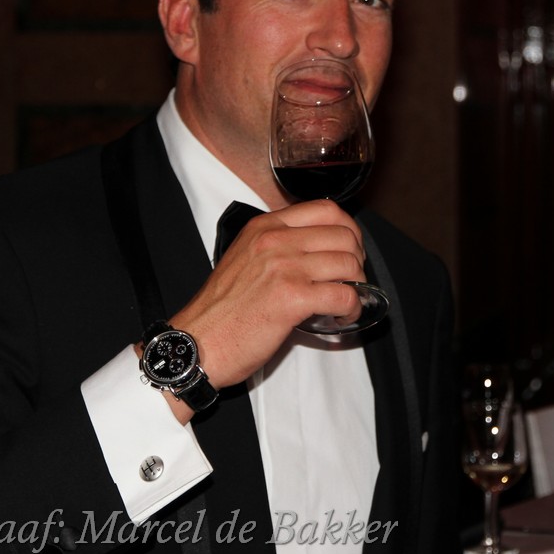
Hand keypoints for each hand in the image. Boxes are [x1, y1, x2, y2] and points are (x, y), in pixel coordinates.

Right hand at [163, 199, 363, 402]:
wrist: (195, 344)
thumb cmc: (220, 309)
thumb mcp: (244, 257)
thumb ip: (275, 245)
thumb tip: (316, 248)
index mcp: (264, 226)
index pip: (326, 209)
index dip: (348, 229)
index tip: (349, 248)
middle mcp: (275, 240)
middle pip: (344, 235)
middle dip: (357, 258)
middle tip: (352, 278)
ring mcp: (284, 268)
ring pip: (348, 263)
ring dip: (358, 284)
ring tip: (348, 299)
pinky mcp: (292, 299)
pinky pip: (344, 295)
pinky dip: (353, 307)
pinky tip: (345, 315)